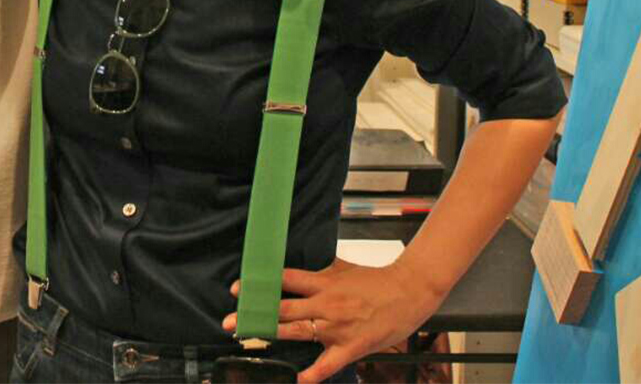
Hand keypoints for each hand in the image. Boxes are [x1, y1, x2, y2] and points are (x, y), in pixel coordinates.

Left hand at [223, 260, 443, 382]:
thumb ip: (318, 271)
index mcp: (323, 281)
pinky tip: (299, 380)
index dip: (260, 284)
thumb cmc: (375, 280)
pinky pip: (329, 363)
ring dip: (272, 335)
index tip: (237, 290)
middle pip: (284, 308)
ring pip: (298, 331)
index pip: (285, 280)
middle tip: (230, 321)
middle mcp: (326, 303)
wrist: (409, 290)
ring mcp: (338, 326)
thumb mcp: (342, 268)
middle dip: (256, 314)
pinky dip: (314, 373)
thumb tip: (294, 271)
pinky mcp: (352, 346)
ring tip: (248, 339)